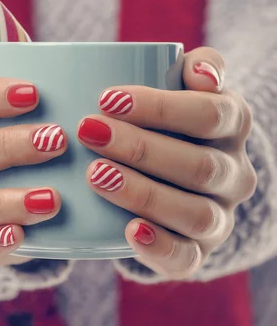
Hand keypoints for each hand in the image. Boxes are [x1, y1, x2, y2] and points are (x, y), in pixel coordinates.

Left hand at [77, 47, 256, 278]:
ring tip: (96, 174)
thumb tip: (202, 73)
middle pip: (199, 165)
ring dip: (143, 193)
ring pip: (194, 212)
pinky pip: (187, 258)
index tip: (106, 98)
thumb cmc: (168, 118)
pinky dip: (159, 247)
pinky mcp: (198, 251)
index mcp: (233, 126)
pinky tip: (128, 230)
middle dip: (140, 148)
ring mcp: (220, 217)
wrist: (174, 172)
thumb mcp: (182, 84)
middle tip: (89, 132)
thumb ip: (196, 66)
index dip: (160, 107)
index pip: (210, 114)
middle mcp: (235, 174)